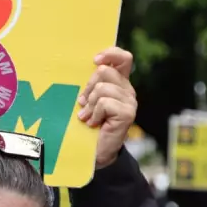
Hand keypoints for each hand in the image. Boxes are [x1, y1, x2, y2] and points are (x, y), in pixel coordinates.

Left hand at [77, 47, 136, 168]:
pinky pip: (104, 103)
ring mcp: (130, 102)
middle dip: (88, 87)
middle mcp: (127, 90)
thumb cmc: (86, 124)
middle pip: (105, 71)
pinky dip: (94, 114)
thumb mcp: (86, 100)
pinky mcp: (127, 113)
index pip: (123, 58)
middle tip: (83, 103)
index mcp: (119, 83)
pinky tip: (93, 123)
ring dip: (89, 104)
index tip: (94, 60)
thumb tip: (77, 69)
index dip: (110, 54)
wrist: (95, 152)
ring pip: (102, 89)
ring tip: (87, 116)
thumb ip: (88, 85)